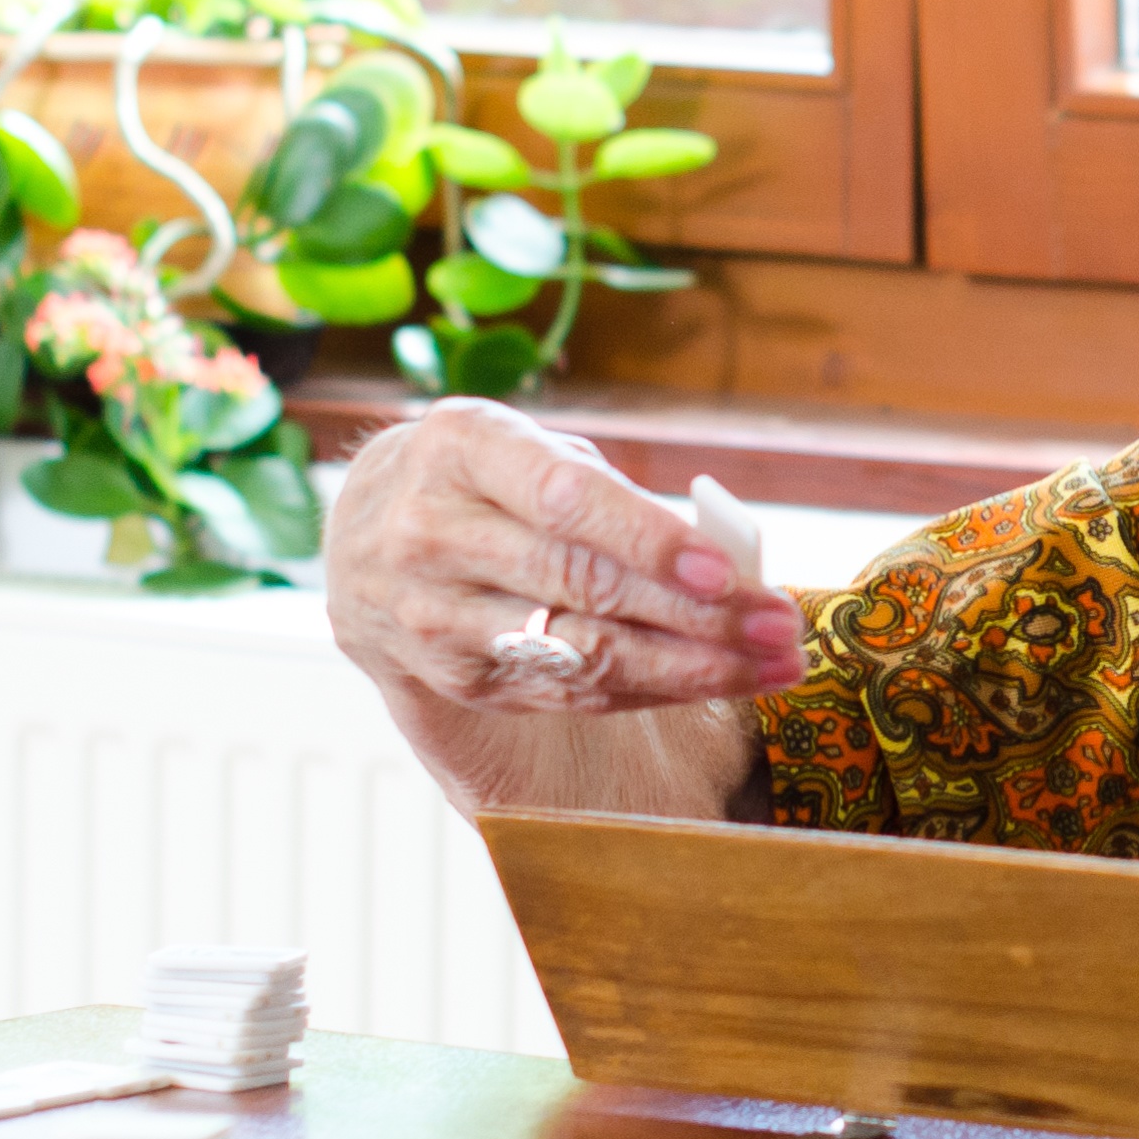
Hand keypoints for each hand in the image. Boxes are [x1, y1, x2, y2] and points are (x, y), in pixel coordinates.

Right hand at [325, 400, 804, 719]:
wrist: (358, 537)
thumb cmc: (477, 480)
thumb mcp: (525, 447)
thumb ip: (611, 491)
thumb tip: (725, 551)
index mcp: (460, 448)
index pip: (566, 501)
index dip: (650, 539)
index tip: (729, 570)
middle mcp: (432, 532)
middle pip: (582, 584)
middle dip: (697, 613)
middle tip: (780, 624)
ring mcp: (432, 614)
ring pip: (580, 652)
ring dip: (691, 667)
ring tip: (773, 664)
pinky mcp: (451, 677)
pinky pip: (568, 691)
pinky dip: (652, 690)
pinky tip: (716, 682)